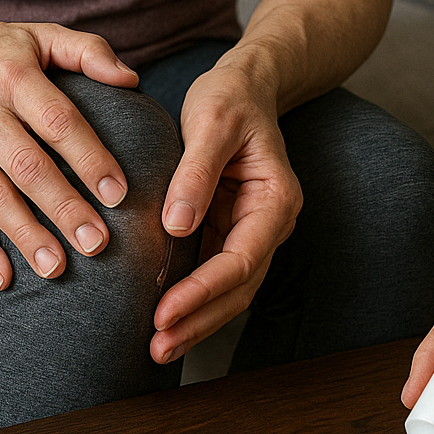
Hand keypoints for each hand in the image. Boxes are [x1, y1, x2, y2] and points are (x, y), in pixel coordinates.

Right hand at [0, 17, 136, 291]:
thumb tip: (131, 81)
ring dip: (26, 236)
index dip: (90, 158)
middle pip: (28, 167)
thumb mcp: (38, 35)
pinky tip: (4, 279)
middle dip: (64, 208)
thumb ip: (88, 51)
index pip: (58, 122)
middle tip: (97, 243)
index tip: (118, 193)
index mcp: (14, 76)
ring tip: (57, 269)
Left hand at [149, 54, 301, 364]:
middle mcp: (269, 223)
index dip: (203, 291)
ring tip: (157, 347)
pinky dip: (192, 300)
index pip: (241, 259)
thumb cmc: (231, 97)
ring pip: (229, 290)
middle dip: (200, 320)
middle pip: (239, 288)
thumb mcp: (212, 120)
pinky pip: (213, 274)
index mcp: (276, 199)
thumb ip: (195, 172)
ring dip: (197, 320)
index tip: (165, 312)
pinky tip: (164, 320)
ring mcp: (251, 230)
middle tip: (158, 345)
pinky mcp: (229, 230)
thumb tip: (175, 225)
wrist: (245, 85)